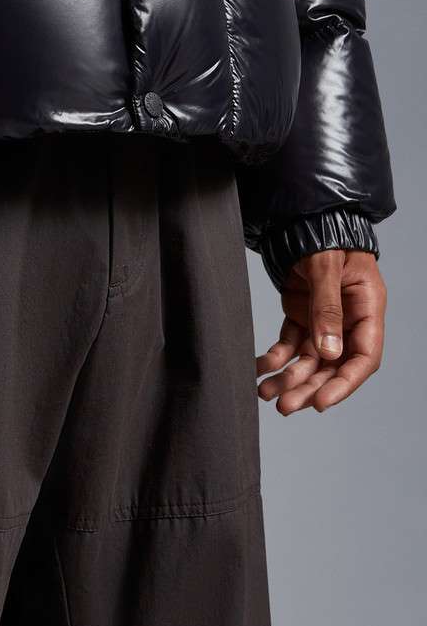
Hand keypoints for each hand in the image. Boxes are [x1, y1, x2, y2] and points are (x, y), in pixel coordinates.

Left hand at [256, 250, 385, 414]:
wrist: (302, 219)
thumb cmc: (323, 235)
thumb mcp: (327, 267)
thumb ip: (327, 308)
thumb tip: (328, 351)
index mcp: (366, 309)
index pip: (363, 357)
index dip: (344, 383)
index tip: (322, 402)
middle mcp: (347, 321)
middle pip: (332, 366)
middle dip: (309, 388)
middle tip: (285, 406)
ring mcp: (323, 321)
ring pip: (308, 361)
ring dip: (288, 379)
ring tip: (265, 393)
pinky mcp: (301, 317)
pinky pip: (289, 345)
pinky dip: (274, 359)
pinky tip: (259, 369)